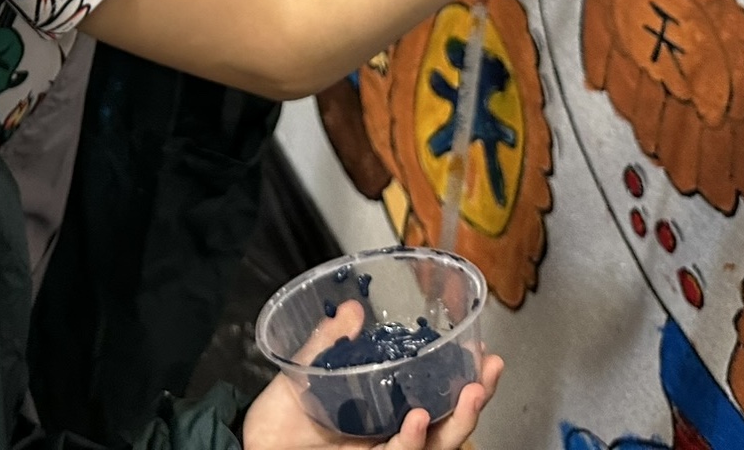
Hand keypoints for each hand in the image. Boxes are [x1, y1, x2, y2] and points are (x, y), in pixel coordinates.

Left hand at [242, 301, 502, 449]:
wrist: (254, 449)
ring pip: (435, 447)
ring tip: (471, 392)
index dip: (465, 378)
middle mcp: (393, 438)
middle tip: (490, 370)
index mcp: (387, 413)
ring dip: (457, 422)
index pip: (438, 397)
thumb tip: (351, 307)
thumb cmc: (281, 422)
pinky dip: (412, 443)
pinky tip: (418, 421)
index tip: (484, 351)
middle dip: (476, 401)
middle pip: (448, 426)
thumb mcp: (305, 372)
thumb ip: (328, 342)